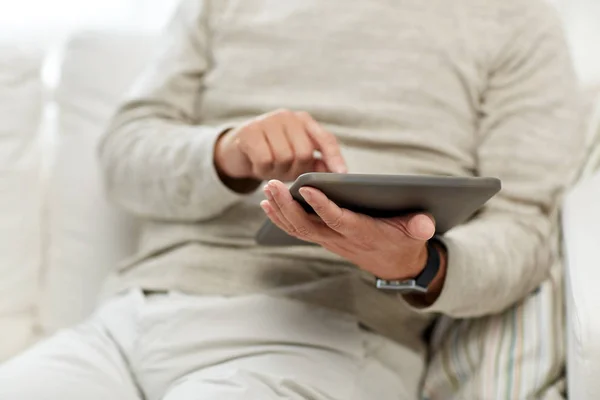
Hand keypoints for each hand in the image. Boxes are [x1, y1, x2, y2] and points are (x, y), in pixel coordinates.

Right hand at [214, 109, 346, 183]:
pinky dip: (263, 170)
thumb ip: (316, 163)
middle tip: (284, 172)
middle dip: (296, 170)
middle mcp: (288, 116)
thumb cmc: (273, 154)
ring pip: (284, 158)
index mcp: (304, 121)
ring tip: (271, 168)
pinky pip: (265, 160)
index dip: (334, 157)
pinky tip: (257, 165)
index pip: (325, 139)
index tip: (342, 175)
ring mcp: (267, 121)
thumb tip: (338, 173)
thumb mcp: (296, 157)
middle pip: (303, 153)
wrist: (237, 150)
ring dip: (277, 172)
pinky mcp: (249, 132)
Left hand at [260, 180, 437, 280]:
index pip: (338, 220)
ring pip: (298, 228)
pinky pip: (297, 230)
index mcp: (363, 233)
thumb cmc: (405, 243)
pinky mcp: (324, 238)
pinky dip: (281, 218)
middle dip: (288, 206)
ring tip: (266, 190)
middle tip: (272, 185)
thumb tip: (424, 223)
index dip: (322, 206)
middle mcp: (340, 239)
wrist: (396, 267)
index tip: (306, 189)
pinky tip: (268, 204)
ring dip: (280, 211)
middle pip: (308, 225)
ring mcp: (329, 240)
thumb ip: (419, 228)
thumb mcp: (417, 234)